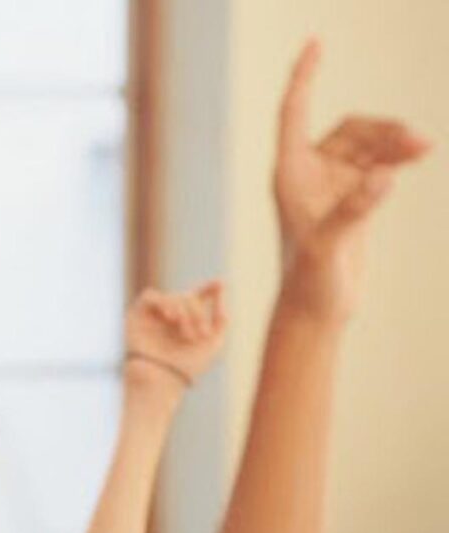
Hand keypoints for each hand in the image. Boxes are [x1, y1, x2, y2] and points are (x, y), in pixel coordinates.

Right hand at [125, 281, 226, 389]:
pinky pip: (150, 296)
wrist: (161, 379)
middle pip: (188, 297)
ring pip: (172, 297)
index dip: (208, 289)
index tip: (220, 282)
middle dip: (197, 312)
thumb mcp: (214, 343)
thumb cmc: (187, 367)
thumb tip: (221, 296)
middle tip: (201, 333)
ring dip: (183, 310)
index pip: (196, 300)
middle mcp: (170, 319)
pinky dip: (163, 302)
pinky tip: (170, 317)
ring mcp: (153, 317)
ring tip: (184, 329)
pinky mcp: (137, 316)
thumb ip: (221, 319)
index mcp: (186, 325)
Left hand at [274, 40, 429, 322]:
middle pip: (347, 128)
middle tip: (418, 143)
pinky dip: (397, 156)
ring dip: (395, 141)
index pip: (294, 112)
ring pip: (367, 144)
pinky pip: (378, 162)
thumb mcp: (327, 247)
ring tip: (424, 149)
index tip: (316, 43)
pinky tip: (416, 158)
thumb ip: (354, 210)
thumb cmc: (309, 282)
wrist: (317, 310)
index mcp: (288, 174)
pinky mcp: (352, 197)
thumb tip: (384, 175)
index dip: (304, 77)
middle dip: (382, 129)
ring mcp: (331, 184)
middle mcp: (306, 172)